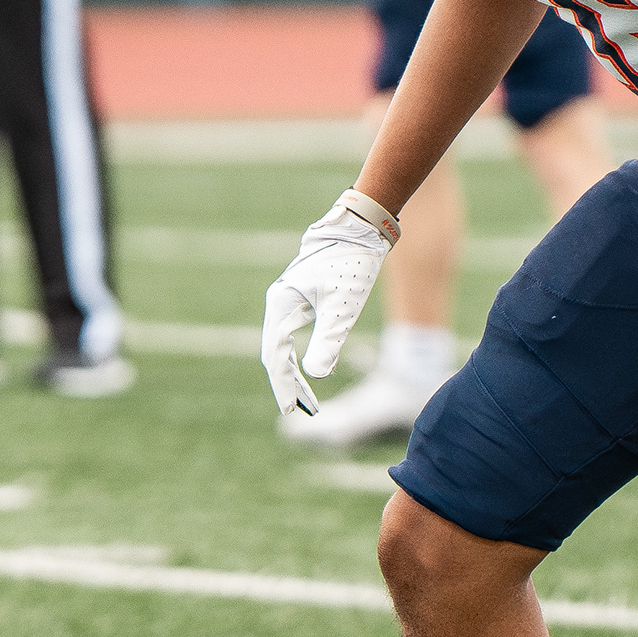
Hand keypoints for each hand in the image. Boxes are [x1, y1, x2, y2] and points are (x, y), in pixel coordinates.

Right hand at [261, 190, 399, 416]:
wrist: (363, 226)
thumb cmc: (353, 263)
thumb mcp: (344, 307)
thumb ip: (328, 341)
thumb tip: (315, 375)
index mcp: (282, 305)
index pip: (276, 356)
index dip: (285, 386)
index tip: (294, 410)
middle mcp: (279, 302)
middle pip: (275, 353)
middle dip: (287, 383)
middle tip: (303, 410)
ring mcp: (288, 298)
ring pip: (281, 344)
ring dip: (290, 371)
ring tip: (306, 397)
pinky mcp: (300, 296)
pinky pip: (289, 333)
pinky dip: (295, 354)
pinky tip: (306, 367)